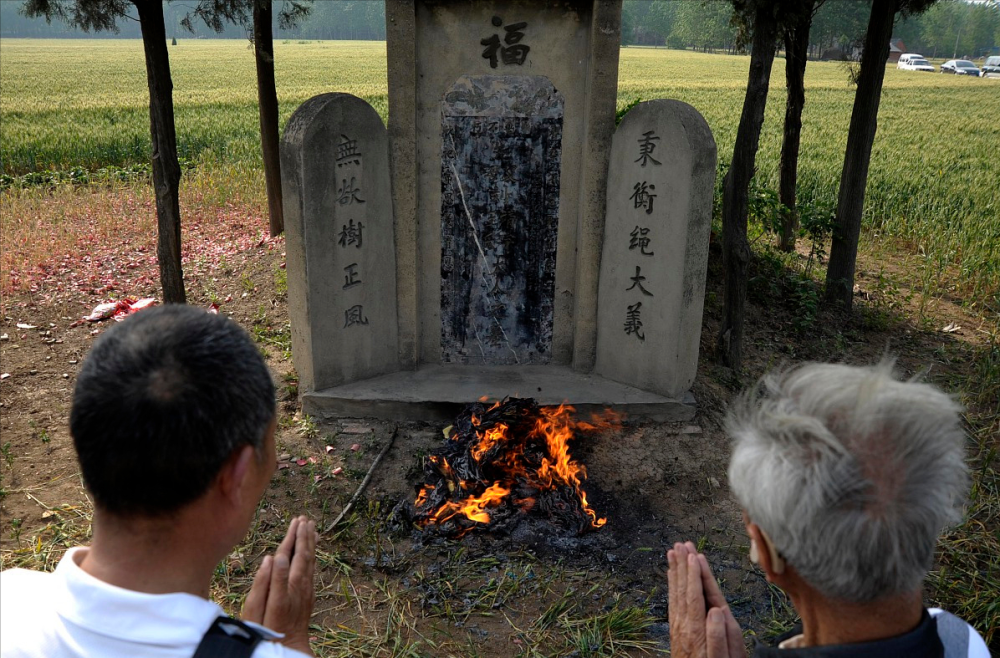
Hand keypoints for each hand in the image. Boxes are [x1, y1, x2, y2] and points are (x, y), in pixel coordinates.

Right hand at [243, 516, 317, 655]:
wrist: (287, 648)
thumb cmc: (265, 629)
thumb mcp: (258, 608)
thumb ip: (266, 582)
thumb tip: (272, 557)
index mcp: (287, 586)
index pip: (290, 555)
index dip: (292, 538)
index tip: (295, 522)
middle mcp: (300, 586)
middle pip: (304, 554)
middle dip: (304, 535)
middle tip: (304, 518)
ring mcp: (307, 590)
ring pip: (311, 561)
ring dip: (310, 542)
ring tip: (311, 526)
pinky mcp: (309, 595)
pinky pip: (312, 569)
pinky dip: (312, 555)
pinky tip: (312, 549)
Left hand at [667, 541, 745, 657]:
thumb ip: (720, 635)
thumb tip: (716, 610)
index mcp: (698, 629)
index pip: (696, 595)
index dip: (695, 574)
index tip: (694, 555)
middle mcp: (685, 625)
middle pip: (682, 589)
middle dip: (682, 565)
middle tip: (681, 544)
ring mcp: (678, 627)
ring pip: (675, 593)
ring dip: (674, 571)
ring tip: (673, 551)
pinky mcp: (677, 630)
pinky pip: (673, 602)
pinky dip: (672, 586)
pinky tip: (670, 576)